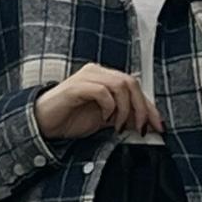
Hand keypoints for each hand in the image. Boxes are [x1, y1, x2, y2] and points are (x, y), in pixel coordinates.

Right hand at [35, 64, 161, 141]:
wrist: (43, 124)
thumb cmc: (70, 119)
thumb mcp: (104, 120)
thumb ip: (123, 117)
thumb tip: (146, 123)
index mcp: (105, 78)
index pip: (135, 87)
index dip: (149, 107)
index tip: (158, 126)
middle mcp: (97, 72)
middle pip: (131, 83)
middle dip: (141, 108)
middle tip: (141, 128)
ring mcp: (86, 77)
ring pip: (120, 85)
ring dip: (125, 109)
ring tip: (119, 126)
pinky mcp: (76, 86)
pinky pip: (102, 91)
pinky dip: (109, 107)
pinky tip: (105, 119)